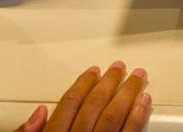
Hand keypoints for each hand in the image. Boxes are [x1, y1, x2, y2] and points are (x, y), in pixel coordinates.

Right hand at [17, 63, 150, 131]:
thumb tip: (37, 112)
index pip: (70, 104)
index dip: (82, 84)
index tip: (93, 71)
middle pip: (94, 105)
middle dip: (108, 82)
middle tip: (119, 67)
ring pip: (114, 115)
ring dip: (127, 92)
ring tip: (137, 76)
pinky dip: (139, 115)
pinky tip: (145, 100)